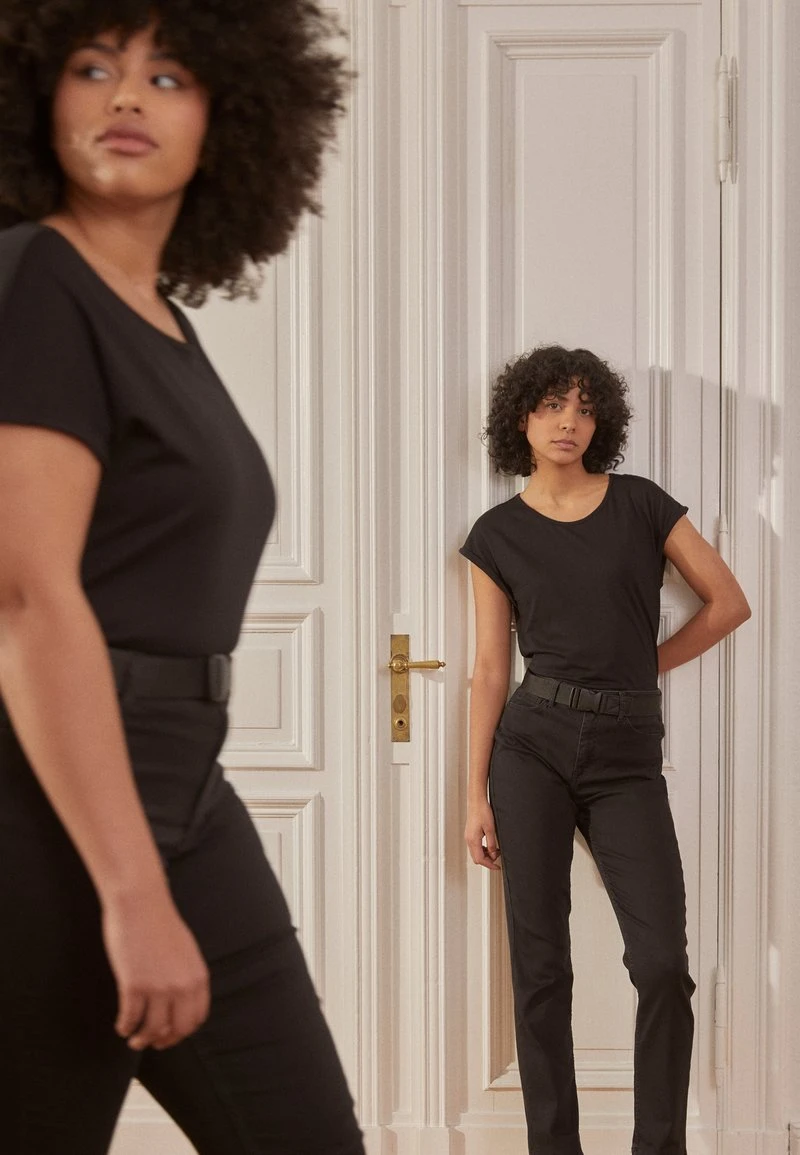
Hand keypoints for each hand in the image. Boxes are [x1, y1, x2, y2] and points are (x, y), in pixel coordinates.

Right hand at [102, 890, 209, 1051]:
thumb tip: (178, 1003)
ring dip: (141, 1040)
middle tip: (152, 1044)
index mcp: (198, 977)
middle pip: (177, 1030)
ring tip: (134, 1040)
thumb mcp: (185, 951)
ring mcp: (158, 987)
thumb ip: (186, 976)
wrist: (140, 903)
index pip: (196, 1018)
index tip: (170, 1035)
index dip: (182, 1032)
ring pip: (152, 1030)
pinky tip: (122, 1026)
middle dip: (164, 1042)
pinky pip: (130, 1019)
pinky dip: (125, 1027)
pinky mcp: (134, 986)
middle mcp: (182, 986)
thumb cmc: (159, 923)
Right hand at [465, 799, 500, 870]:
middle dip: (487, 861)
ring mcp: (468, 837)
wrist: (476, 801)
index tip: (497, 867)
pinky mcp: (470, 833)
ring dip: (485, 854)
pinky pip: (475, 846)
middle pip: (477, 858)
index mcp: (473, 840)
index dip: (489, 865)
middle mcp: (468, 840)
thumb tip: (494, 855)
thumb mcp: (490, 829)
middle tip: (497, 859)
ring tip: (495, 851)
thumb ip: (492, 844)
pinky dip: (483, 849)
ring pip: (476, 853)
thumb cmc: (482, 811)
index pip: (480, 859)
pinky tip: (490, 845)